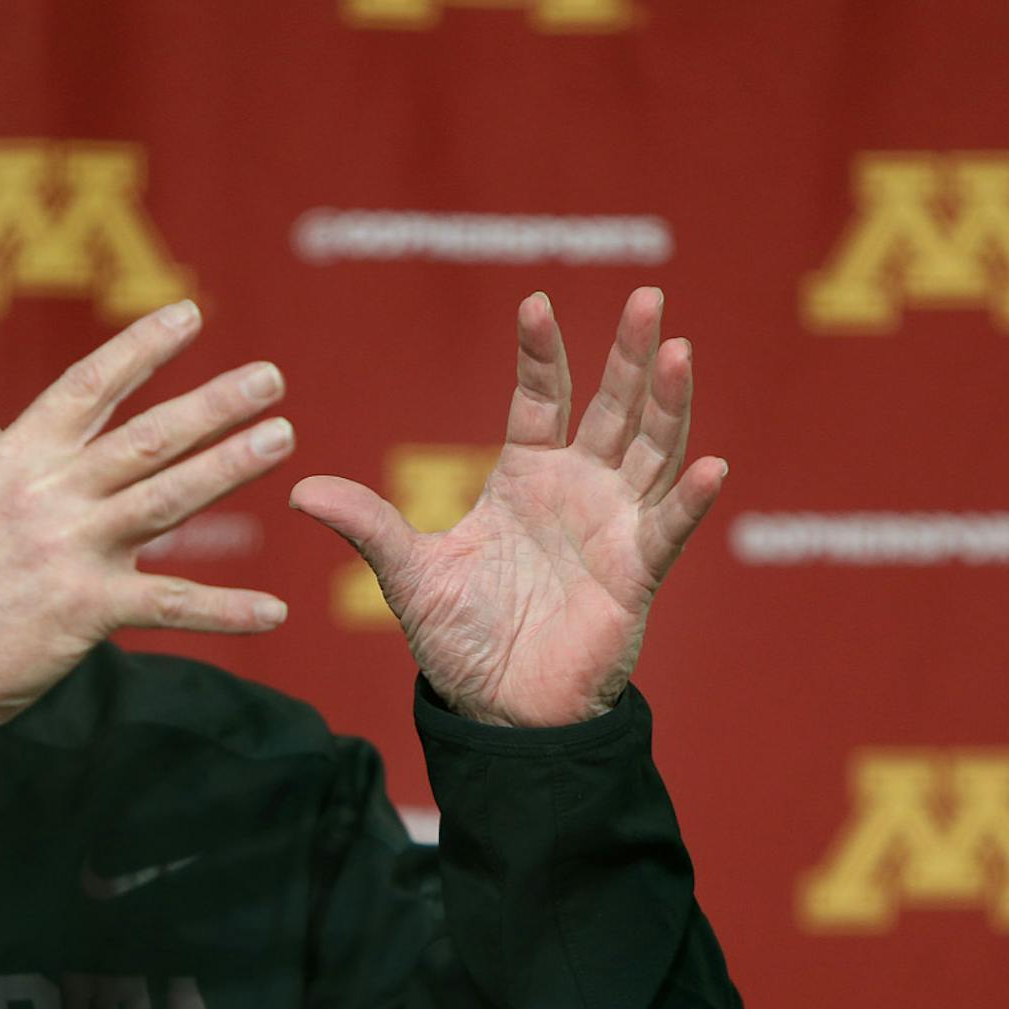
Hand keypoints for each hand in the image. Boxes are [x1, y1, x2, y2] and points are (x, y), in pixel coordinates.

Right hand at [0, 300, 293, 730]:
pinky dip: (226, 611)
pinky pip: (169, 605)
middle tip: (270, 378)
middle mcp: (47, 494)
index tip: (189, 314)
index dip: (140, 348)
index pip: (87, 386)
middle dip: (212, 404)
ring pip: (165, 500)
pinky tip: (274, 610)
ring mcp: (68, 550)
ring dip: (228, 467)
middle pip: (144, 437)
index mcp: (17, 459)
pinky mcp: (85, 610)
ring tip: (280, 438)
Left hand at [289, 288, 723, 727]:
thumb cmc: (460, 641)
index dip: (541, 354)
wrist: (498, 711)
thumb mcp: (406, 576)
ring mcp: (613, 527)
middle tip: (649, 297)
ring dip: (667, 404)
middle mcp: (577, 490)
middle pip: (612, 407)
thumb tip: (298, 491)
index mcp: (525, 478)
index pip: (540, 398)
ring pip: (651, 451)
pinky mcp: (637, 572)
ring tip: (678, 351)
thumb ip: (367, 526)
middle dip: (630, 354)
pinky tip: (710, 464)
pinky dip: (690, 498)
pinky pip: (670, 527)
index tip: (535, 303)